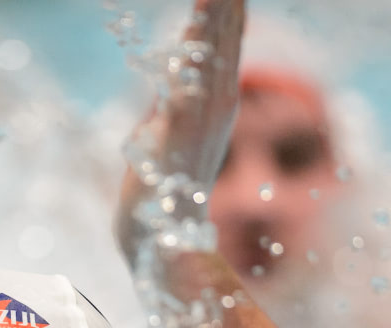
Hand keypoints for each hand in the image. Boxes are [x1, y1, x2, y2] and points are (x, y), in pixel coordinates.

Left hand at [116, 0, 244, 262]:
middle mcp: (217, 106)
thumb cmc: (162, 190)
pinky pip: (187, 84)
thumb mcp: (169, 132)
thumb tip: (176, 76)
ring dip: (215, 14)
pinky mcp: (179, 134)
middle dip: (226, 2)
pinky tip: (194, 23)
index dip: (228, 6)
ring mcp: (201, 120)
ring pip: (211, 53)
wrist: (162, 240)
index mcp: (216, 102)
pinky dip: (194, 51)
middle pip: (225, 36)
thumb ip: (176, 102)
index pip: (227, 38)